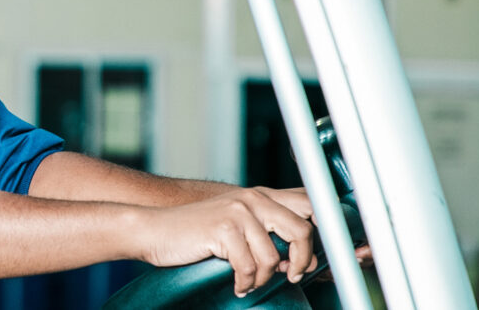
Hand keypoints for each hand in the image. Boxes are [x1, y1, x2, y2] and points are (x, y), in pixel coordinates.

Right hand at [137, 186, 317, 297]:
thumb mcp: (236, 223)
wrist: (154, 229)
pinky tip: (235, 283)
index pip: (308, 204)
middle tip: (290, 276)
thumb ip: (268, 232)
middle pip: (303, 230)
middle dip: (301, 262)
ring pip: (273, 257)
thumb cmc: (196, 233)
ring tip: (247, 281)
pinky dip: (243, 283)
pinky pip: (249, 268)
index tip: (318, 258)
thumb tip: (308, 259)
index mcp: (260, 195)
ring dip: (262, 279)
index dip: (324, 232)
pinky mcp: (223, 229)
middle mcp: (252, 198)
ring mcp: (238, 212)